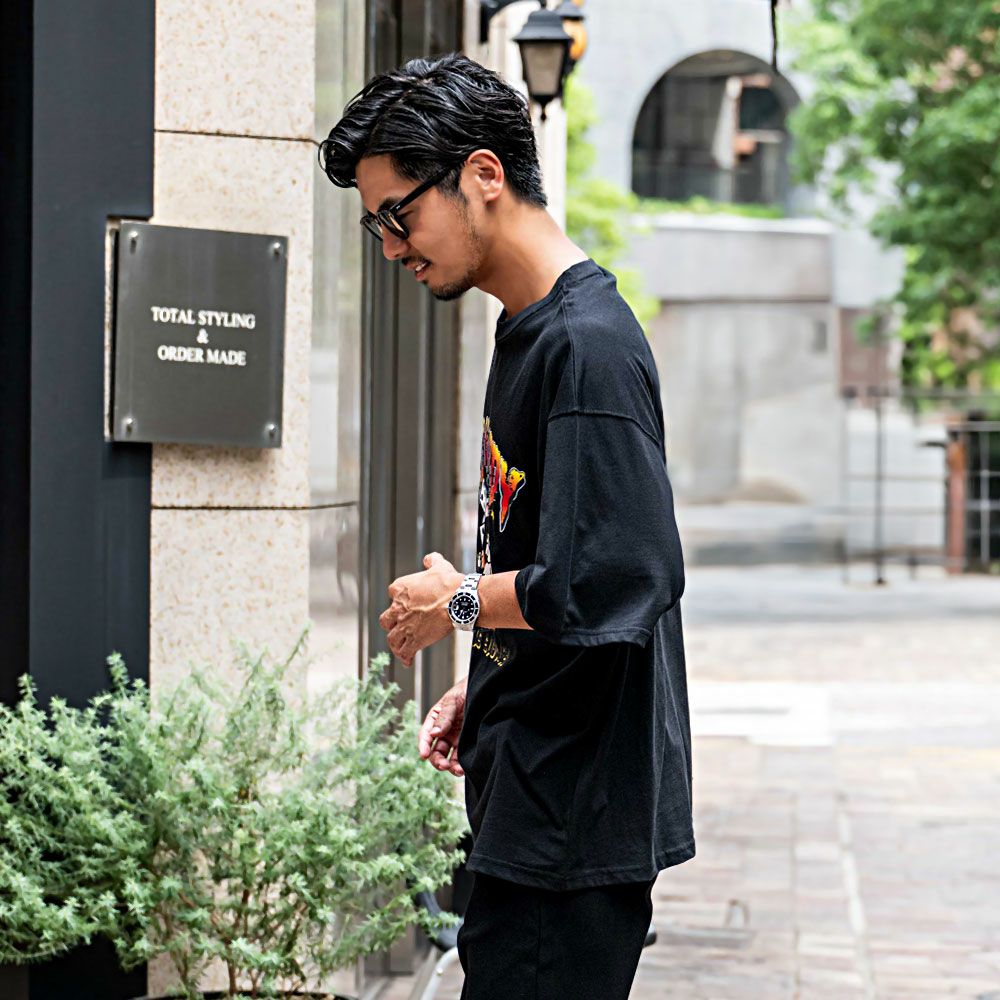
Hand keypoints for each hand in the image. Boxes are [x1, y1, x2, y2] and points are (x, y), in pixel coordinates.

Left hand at [379, 552, 463, 666]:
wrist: (459, 600)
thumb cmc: (450, 583)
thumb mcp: (440, 566)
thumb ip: (431, 561)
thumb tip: (428, 559)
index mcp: (400, 588)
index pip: (392, 593)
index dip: (399, 599)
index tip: (406, 604)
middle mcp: (398, 608)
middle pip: (385, 620)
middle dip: (391, 624)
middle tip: (399, 627)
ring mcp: (405, 625)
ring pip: (392, 638)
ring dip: (396, 643)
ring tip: (401, 647)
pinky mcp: (414, 640)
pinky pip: (404, 652)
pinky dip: (405, 657)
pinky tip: (408, 661)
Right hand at [419, 675, 467, 776]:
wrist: (486, 690)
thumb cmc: (466, 691)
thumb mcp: (453, 701)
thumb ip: (444, 717)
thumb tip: (434, 733)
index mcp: (435, 720)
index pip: (426, 735)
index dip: (423, 745)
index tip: (424, 754)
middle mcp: (443, 732)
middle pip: (435, 751)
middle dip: (436, 760)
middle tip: (443, 765)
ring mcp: (455, 739)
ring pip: (448, 758)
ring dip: (449, 766)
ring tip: (457, 770)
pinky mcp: (467, 744)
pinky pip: (461, 758)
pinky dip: (460, 766)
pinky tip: (463, 769)